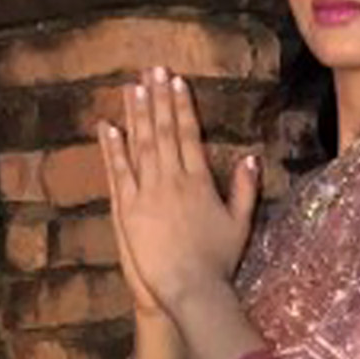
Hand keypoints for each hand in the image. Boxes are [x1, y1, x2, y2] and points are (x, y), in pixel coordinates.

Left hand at [99, 67, 259, 319]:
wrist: (191, 288)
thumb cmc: (218, 261)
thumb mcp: (240, 223)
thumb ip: (245, 189)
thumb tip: (251, 158)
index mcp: (199, 181)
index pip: (189, 134)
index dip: (182, 106)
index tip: (176, 82)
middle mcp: (173, 180)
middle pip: (164, 131)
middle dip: (157, 99)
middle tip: (151, 70)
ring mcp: (148, 193)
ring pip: (141, 145)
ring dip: (136, 114)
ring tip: (131, 87)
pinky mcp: (128, 209)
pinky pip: (119, 172)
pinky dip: (112, 148)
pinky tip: (108, 126)